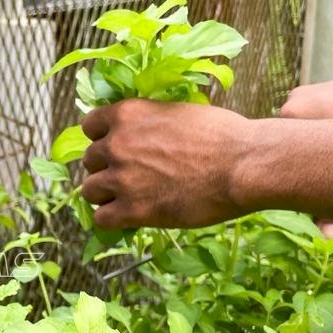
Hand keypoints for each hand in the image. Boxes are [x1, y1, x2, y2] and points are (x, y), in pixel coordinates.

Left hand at [79, 100, 256, 229]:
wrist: (243, 165)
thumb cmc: (223, 135)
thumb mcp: (179, 112)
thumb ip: (151, 122)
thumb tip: (145, 132)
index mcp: (128, 114)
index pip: (90, 126)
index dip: (102, 138)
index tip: (115, 148)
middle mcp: (117, 144)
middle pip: (90, 160)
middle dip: (106, 168)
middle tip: (129, 176)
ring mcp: (122, 178)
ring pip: (89, 191)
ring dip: (106, 195)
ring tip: (128, 198)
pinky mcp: (132, 210)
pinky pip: (101, 219)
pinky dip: (113, 220)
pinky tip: (130, 217)